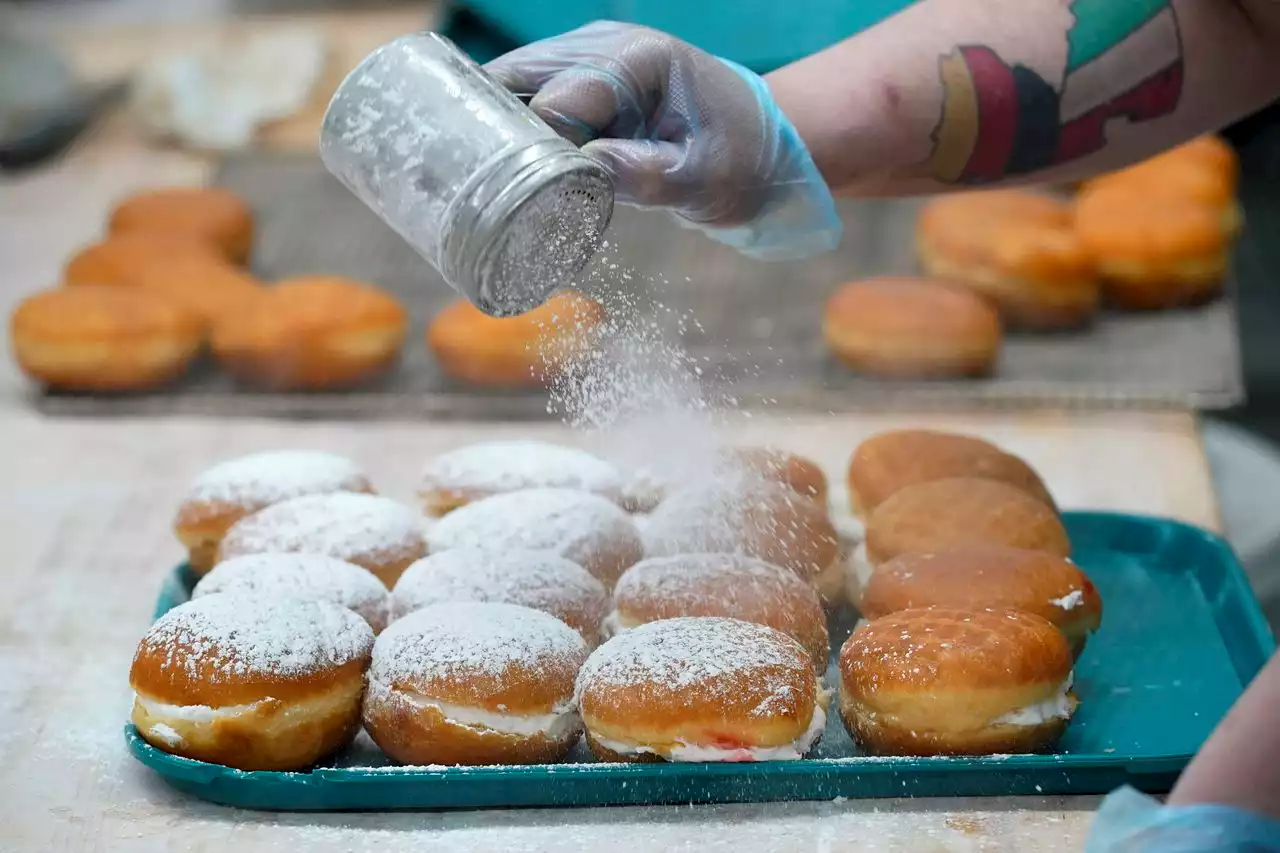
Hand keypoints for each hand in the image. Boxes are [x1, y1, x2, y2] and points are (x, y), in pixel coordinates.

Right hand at [484, 22, 841, 260]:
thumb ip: (641, 175)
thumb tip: (578, 170)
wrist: (762, 143)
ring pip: (510, 82)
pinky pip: (526, 92)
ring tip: (482, 179)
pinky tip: (501, 162)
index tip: (528, 196)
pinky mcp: (579, 75)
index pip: (555, 101)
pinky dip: (510, 124)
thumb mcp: (700, 180)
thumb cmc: (739, 161)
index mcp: (637, 61)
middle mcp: (603, 45)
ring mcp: (586, 54)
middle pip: (516, 79)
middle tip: (480, 188)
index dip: (533, 150)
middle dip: (492, 131)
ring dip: (494, 128)